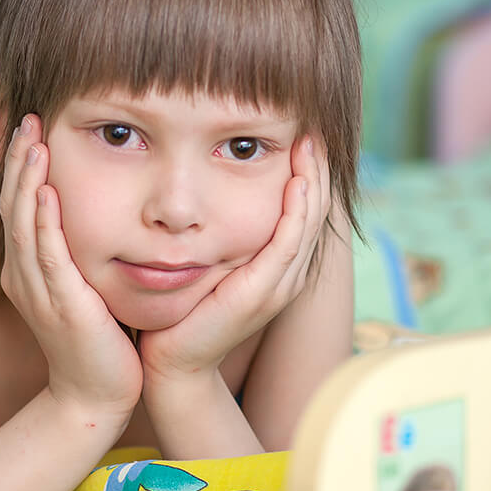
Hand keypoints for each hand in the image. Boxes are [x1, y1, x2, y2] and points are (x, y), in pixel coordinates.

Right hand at [0, 114, 142, 417]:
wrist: (96, 394)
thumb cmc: (98, 340)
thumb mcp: (83, 286)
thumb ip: (78, 251)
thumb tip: (94, 212)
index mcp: (25, 268)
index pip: (17, 206)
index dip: (20, 166)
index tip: (30, 128)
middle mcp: (21, 274)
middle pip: (12, 205)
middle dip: (19, 160)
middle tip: (26, 118)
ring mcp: (36, 289)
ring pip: (24, 223)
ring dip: (28, 179)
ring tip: (34, 141)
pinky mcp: (60, 304)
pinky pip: (46, 254)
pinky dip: (44, 220)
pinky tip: (47, 191)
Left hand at [139, 135, 331, 379]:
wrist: (173, 362)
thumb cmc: (183, 311)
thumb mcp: (208, 262)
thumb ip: (218, 233)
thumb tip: (206, 194)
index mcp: (278, 267)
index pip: (305, 210)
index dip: (309, 172)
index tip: (302, 133)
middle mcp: (287, 274)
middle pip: (315, 211)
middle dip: (317, 168)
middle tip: (313, 128)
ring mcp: (279, 285)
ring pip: (308, 222)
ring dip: (312, 181)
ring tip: (311, 144)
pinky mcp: (262, 292)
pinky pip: (288, 244)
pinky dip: (296, 212)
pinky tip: (296, 182)